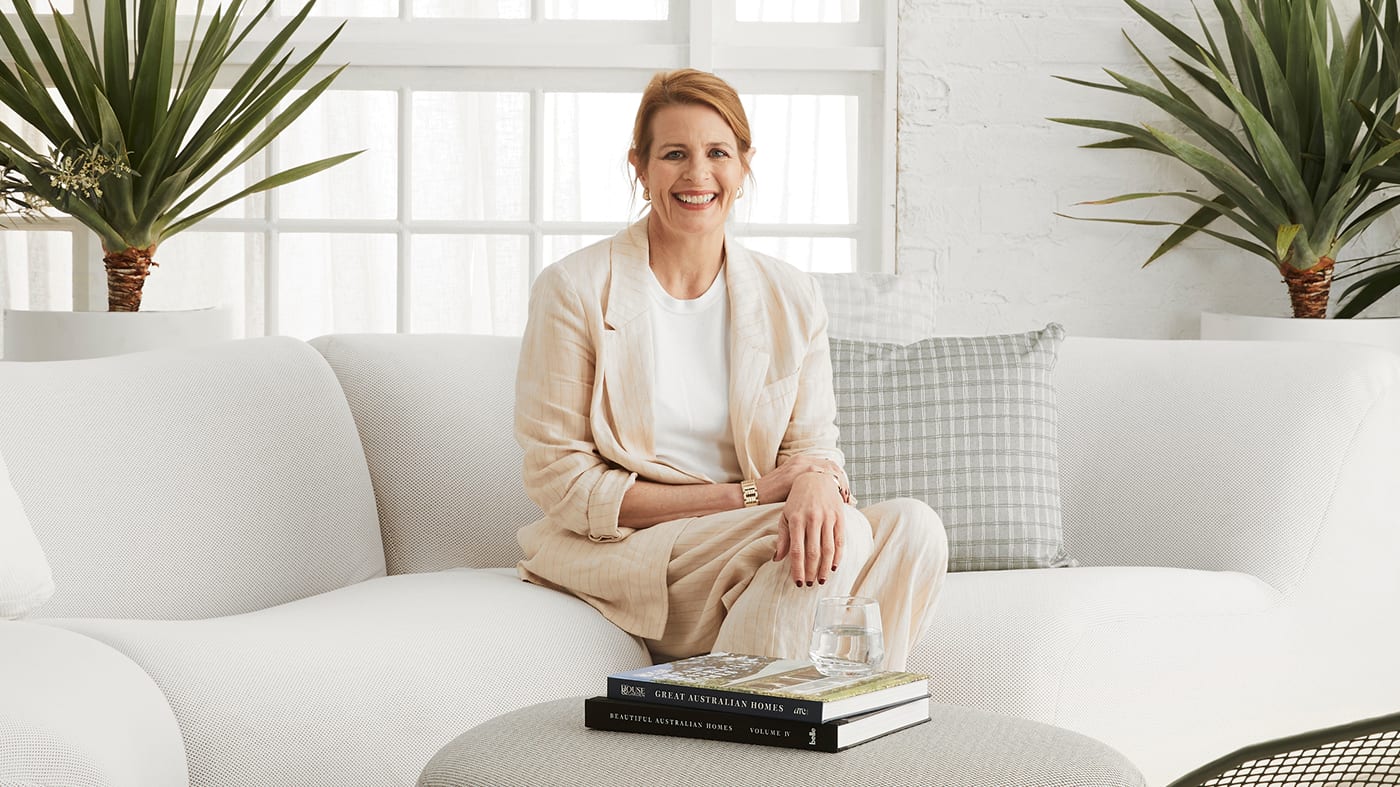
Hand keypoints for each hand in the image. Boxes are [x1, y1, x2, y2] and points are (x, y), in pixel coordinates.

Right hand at [754, 455, 844, 505]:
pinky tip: (832, 503)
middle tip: (849, 499)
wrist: (753, 495)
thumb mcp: (792, 487)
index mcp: (802, 460)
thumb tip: (824, 497)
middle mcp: (802, 459)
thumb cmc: (771, 495)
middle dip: (843, 483)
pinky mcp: (794, 475)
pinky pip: (818, 480)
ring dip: (839, 487)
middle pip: (833, 467)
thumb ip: (807, 487)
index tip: (846, 495)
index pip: (829, 466)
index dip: (840, 480)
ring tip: (845, 502)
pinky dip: (828, 491)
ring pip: (828, 472)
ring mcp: (799, 466)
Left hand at [771, 468, 844, 586]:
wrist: (816, 478)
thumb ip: (783, 538)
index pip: (796, 551)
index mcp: (796, 520)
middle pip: (813, 553)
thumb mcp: (786, 516)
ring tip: (821, 580)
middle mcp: (812, 519)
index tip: (798, 582)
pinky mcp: (839, 517)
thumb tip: (777, 559)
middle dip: (811, 572)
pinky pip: (840, 540)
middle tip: (810, 584)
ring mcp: (827, 518)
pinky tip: (833, 567)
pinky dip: (838, 556)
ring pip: (828, 549)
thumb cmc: (797, 500)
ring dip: (825, 568)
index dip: (797, 569)